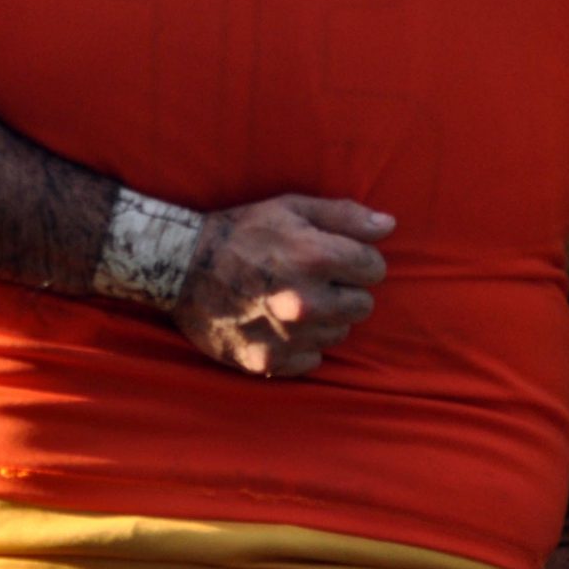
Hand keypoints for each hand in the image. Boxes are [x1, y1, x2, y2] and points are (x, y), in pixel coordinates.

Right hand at [174, 195, 394, 377]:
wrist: (179, 266)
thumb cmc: (241, 231)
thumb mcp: (290, 207)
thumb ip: (344, 215)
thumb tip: (389, 225)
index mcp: (315, 256)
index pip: (374, 268)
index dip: (358, 261)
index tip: (335, 257)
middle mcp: (306, 301)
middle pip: (363, 306)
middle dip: (344, 291)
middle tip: (313, 280)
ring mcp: (287, 336)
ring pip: (339, 334)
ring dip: (325, 319)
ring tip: (294, 300)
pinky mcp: (268, 360)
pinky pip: (312, 359)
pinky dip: (302, 345)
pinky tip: (280, 324)